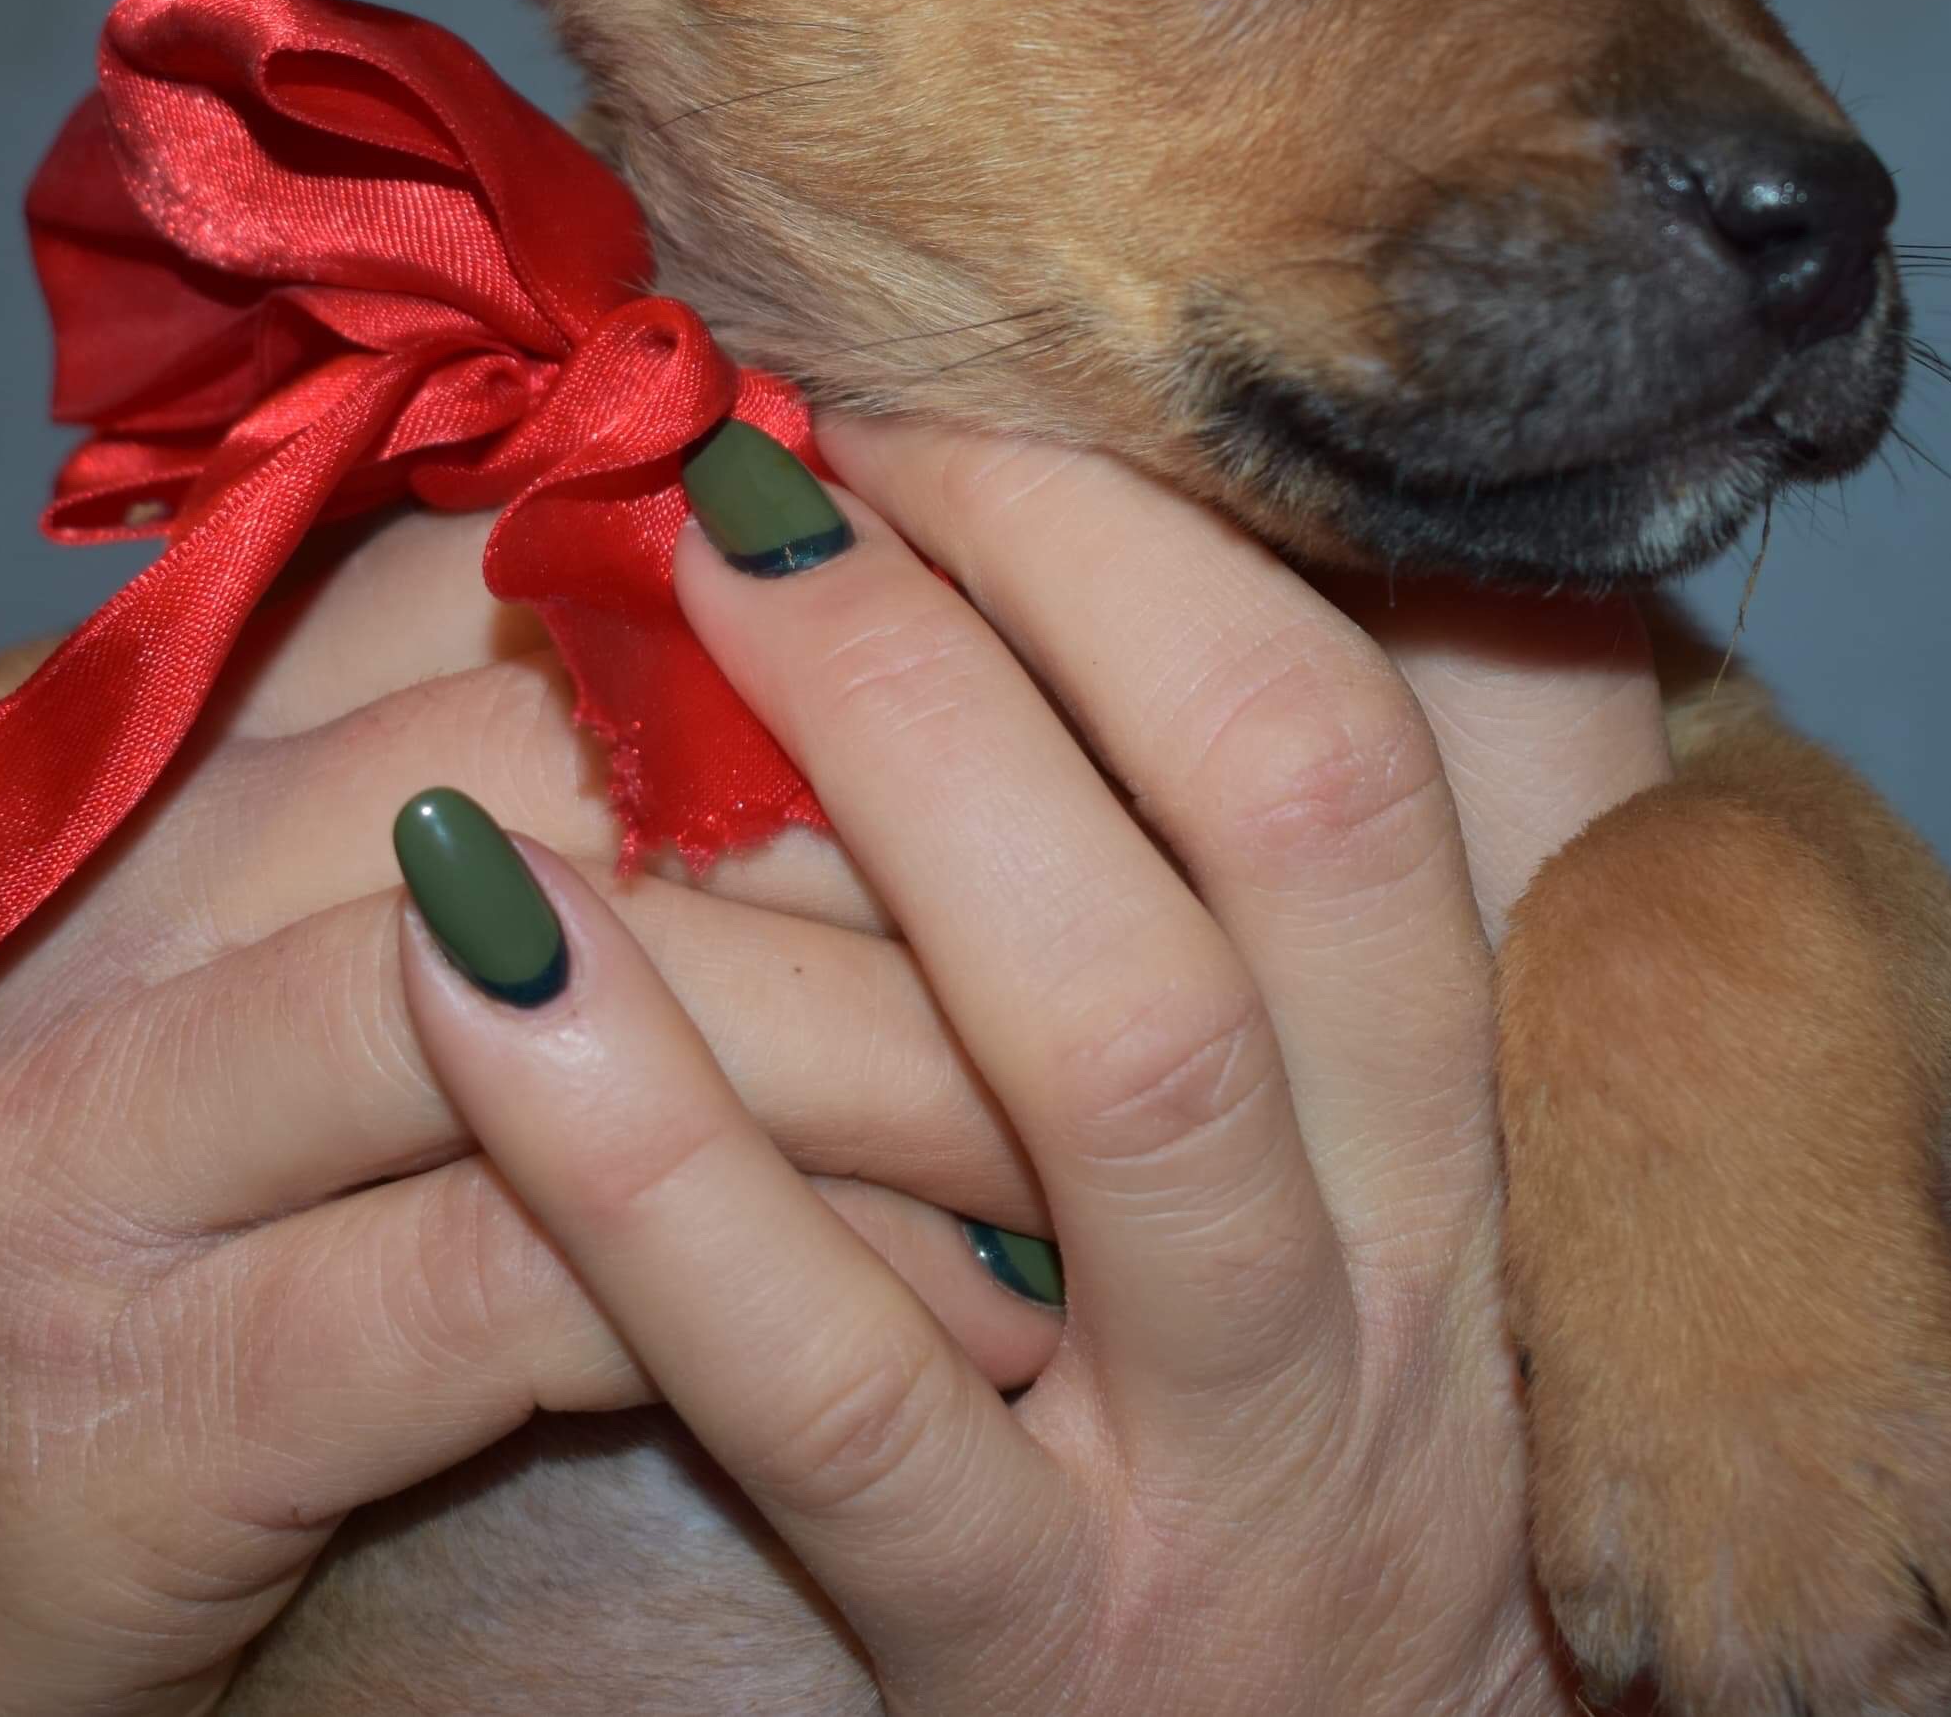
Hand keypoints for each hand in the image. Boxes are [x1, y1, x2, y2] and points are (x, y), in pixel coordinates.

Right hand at [0, 508, 1048, 1714]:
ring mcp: (72, 1155)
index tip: (1016, 691)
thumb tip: (846, 674)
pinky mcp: (128, 1405)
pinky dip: (789, 1283)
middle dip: (889, 831)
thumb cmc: (153, 1278)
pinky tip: (976, 1313)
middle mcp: (82, 917)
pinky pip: (526, 1280)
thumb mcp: (277, 998)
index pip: (486, 580)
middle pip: (554, 757)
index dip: (783, 622)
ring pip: (557, 989)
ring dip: (878, 1051)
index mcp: (132, 775)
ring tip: (1098, 1127)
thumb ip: (479, 813)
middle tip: (1141, 901)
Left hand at [392, 414, 1674, 1712]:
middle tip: (791, 418)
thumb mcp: (1394, 1161)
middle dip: (1042, 572)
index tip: (957, 362)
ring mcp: (1239, 1451)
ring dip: (878, 776)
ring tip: (653, 576)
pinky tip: (468, 951)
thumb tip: (1270, 534)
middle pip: (1283, 823)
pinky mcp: (1035, 1636)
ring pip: (1105, 1064)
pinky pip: (835, 1379)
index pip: (1410, 724)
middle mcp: (1407, 1244)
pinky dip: (646, 1151)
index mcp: (1482, 1092)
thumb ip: (1354, 880)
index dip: (1183, 512)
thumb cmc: (1311, 1430)